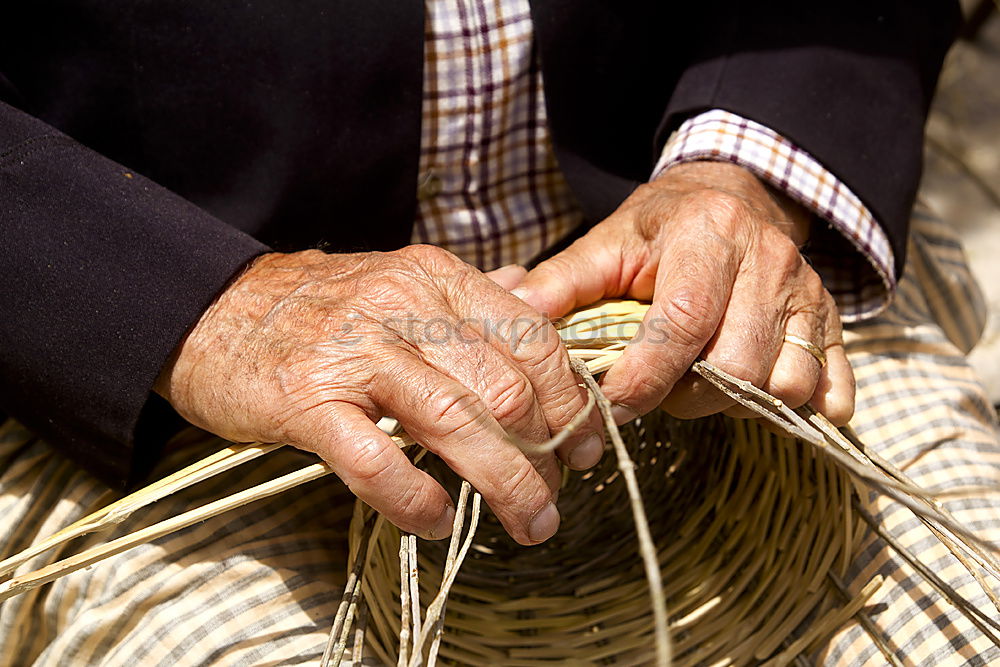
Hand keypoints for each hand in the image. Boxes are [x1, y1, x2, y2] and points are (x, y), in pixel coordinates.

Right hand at [155, 246, 602, 544]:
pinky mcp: (306, 401)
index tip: (589, 445)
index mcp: (437, 278)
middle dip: (548, 454)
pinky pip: (375, 460)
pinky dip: (415, 499)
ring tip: (527, 522)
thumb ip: (470, 297)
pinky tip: (436, 521)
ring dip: (505, 484)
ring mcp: (354, 353)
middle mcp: (403, 307)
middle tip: (556, 494)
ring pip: (455, 424)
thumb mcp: (401, 281)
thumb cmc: (319, 308)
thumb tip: (535, 303)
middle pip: (506, 389)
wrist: (211, 309)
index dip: (575, 400)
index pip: (534, 339)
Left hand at [512, 161, 854, 425]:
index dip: (643, 377)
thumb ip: (562, 282)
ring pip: (781, 382)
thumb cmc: (659, 230)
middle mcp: (767, 258)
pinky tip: (766, 396)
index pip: (682, 322)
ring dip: (735, 401)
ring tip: (702, 381)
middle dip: (687, 396)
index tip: (610, 405)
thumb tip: (514, 318)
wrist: (732, 196)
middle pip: (735, 363)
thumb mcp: (607, 243)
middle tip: (660, 387)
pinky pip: (830, 381)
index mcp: (707, 232)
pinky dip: (806, 403)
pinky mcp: (831, 318)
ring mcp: (807, 290)